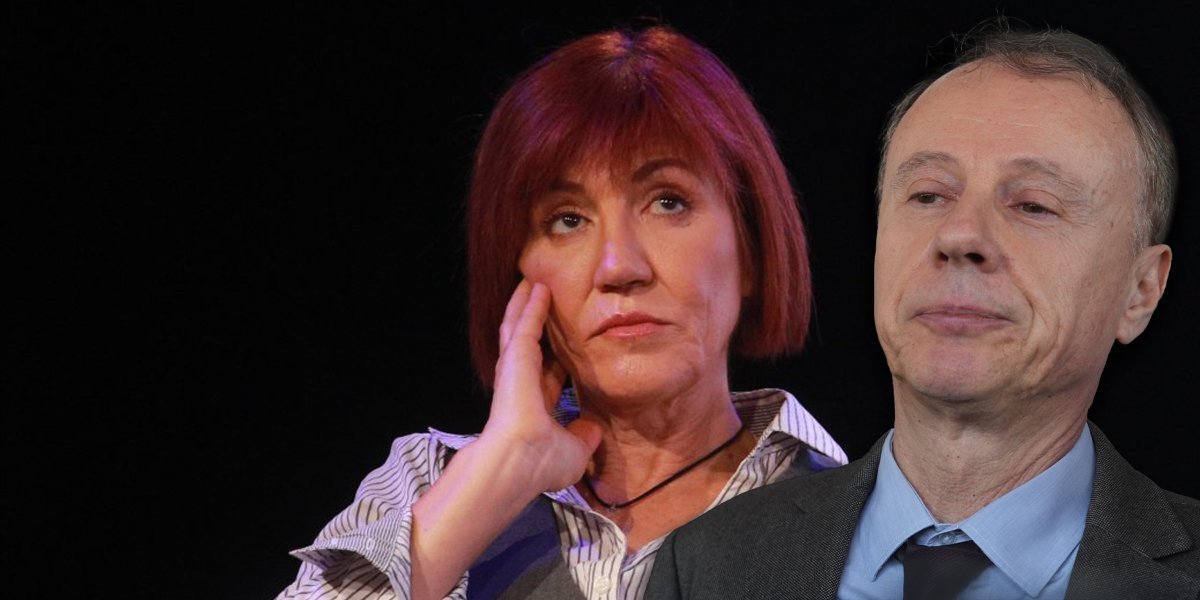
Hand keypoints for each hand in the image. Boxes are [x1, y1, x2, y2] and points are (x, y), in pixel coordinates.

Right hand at [479, 280, 602, 491]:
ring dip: (527, 305)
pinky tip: (538, 286)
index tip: (568, 343)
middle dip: (536, 324)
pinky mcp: (514, 356)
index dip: (558, 357)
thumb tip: (593, 429)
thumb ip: (583, 436)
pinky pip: (524, 323)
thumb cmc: (542, 463)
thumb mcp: (574, 451)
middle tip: (542, 300)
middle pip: (531, 345)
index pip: (549, 374)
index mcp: (535, 406)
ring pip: (520, 328)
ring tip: (533, 282)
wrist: (519, 463)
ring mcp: (514, 369)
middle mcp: (522, 385)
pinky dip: (531, 304)